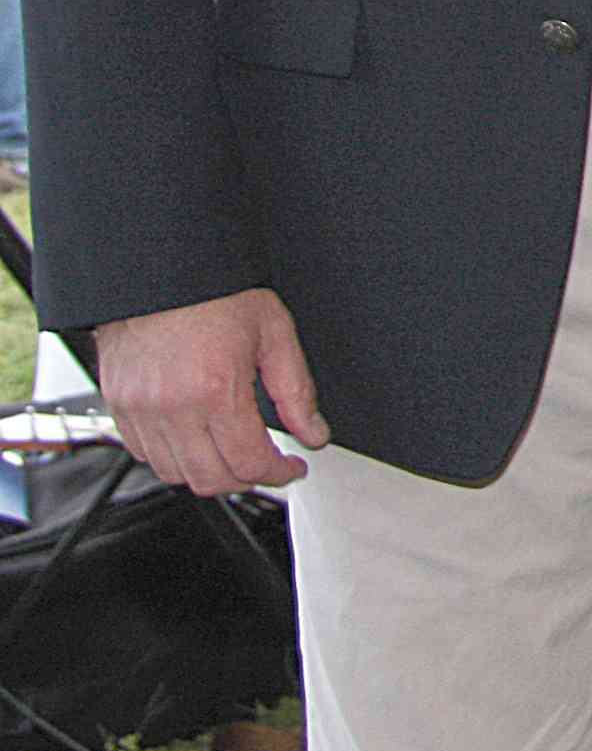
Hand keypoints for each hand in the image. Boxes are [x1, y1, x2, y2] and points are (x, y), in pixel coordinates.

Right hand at [97, 289, 328, 491]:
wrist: (160, 271)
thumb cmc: (215, 293)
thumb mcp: (274, 333)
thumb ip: (297, 391)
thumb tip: (314, 434)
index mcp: (215, 389)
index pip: (248, 462)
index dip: (278, 474)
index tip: (292, 469)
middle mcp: (172, 407)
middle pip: (210, 479)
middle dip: (246, 480)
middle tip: (267, 464)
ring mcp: (139, 410)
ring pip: (174, 474)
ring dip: (209, 473)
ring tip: (233, 454)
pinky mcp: (118, 406)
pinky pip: (144, 455)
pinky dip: (173, 458)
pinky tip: (196, 439)